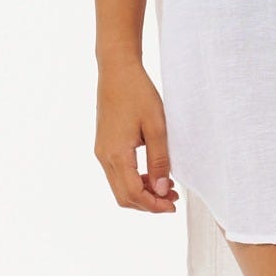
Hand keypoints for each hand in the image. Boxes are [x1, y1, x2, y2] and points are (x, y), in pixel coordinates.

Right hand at [94, 60, 179, 212]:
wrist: (117, 70)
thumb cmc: (138, 93)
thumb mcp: (156, 125)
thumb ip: (159, 159)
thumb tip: (161, 190)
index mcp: (116, 154)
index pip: (133, 194)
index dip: (153, 205)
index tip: (173, 205)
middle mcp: (104, 157)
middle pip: (123, 196)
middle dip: (148, 203)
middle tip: (172, 199)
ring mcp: (102, 151)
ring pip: (120, 186)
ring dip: (142, 192)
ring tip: (167, 186)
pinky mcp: (104, 145)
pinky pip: (117, 173)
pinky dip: (135, 179)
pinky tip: (152, 172)